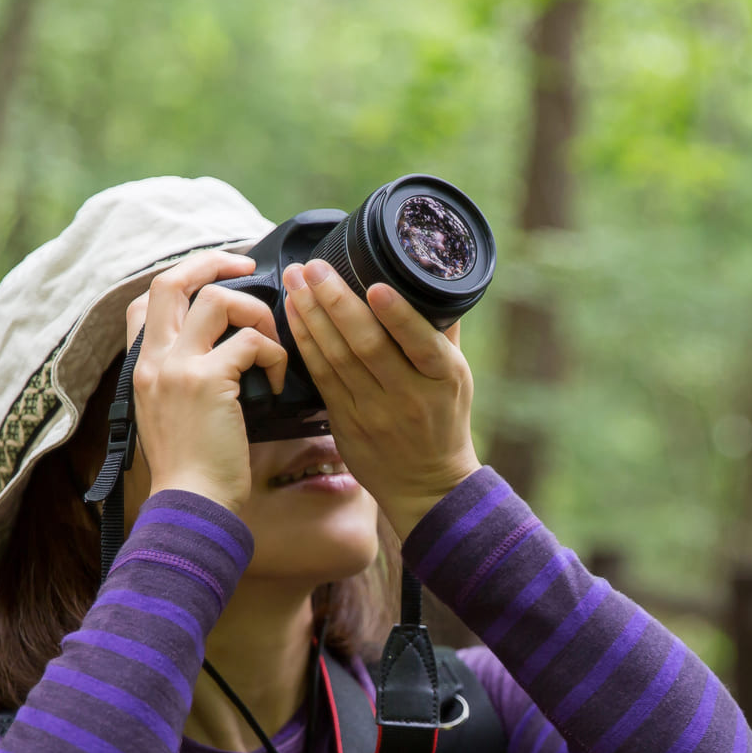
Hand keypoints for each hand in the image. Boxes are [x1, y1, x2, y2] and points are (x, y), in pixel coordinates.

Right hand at [125, 250, 287, 513]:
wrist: (191, 505)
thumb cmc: (193, 471)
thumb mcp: (173, 416)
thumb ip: (185, 380)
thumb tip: (227, 353)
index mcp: (143, 367)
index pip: (145, 300)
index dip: (183, 279)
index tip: (216, 279)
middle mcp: (154, 359)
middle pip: (171, 280)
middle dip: (214, 261)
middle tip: (248, 264)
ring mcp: (178, 367)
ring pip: (217, 299)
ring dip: (255, 313)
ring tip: (271, 344)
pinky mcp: (209, 380)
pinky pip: (252, 342)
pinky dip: (274, 355)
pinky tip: (276, 383)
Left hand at [281, 259, 480, 538]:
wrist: (427, 484)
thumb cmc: (444, 421)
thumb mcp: (458, 377)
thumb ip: (441, 332)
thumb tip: (428, 280)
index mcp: (443, 379)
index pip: (420, 343)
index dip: (397, 315)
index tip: (375, 285)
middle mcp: (409, 396)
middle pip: (368, 346)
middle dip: (336, 302)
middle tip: (314, 268)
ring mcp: (374, 412)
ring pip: (336, 358)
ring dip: (311, 315)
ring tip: (295, 280)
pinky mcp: (346, 422)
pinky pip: (321, 377)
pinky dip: (305, 343)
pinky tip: (293, 315)